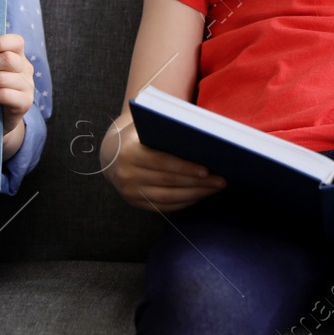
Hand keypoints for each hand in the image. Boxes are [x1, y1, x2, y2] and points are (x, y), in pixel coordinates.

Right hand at [101, 113, 225, 211]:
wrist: (112, 153)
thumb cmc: (140, 135)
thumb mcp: (147, 127)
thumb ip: (167, 130)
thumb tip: (203, 136)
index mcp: (129, 152)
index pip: (162, 162)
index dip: (185, 168)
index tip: (207, 170)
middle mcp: (126, 174)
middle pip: (168, 182)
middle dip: (197, 183)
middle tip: (221, 181)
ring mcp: (129, 192)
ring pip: (168, 197)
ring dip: (195, 195)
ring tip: (215, 189)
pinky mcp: (134, 203)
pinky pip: (163, 206)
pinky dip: (184, 202)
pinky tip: (200, 196)